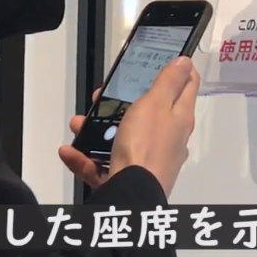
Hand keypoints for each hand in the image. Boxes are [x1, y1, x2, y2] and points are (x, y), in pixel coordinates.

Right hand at [58, 57, 200, 194]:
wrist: (132, 196)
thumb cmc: (146, 144)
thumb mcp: (156, 104)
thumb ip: (168, 82)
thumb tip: (186, 62)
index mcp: (179, 119)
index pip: (187, 87)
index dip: (178, 70)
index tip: (160, 59)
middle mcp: (168, 139)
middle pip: (149, 113)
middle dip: (122, 102)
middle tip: (101, 96)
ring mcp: (149, 161)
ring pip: (123, 139)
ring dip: (97, 130)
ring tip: (79, 123)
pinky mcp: (129, 179)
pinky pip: (104, 165)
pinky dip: (86, 159)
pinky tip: (68, 152)